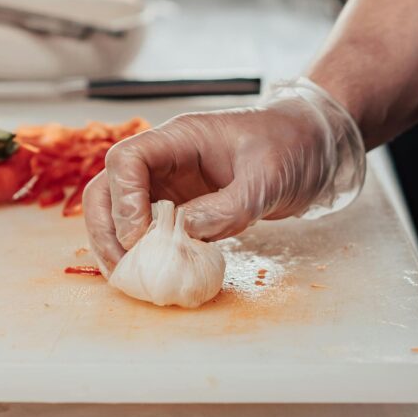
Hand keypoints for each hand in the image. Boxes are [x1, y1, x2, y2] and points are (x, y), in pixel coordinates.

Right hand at [82, 78, 365, 272]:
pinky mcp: (180, 208)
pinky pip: (146, 230)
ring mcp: (169, 185)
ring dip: (114, 244)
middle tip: (123, 266)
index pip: (127, 160)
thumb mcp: (268, 177)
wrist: (311, 148)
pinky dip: (140, 253)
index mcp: (180, 139)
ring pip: (117, 211)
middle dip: (106, 228)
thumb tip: (185, 232)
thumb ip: (230, 206)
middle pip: (107, 188)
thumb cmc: (291, 147)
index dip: (125, 200)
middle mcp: (165, 161)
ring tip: (128, 277)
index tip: (141, 237)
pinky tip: (149, 275)